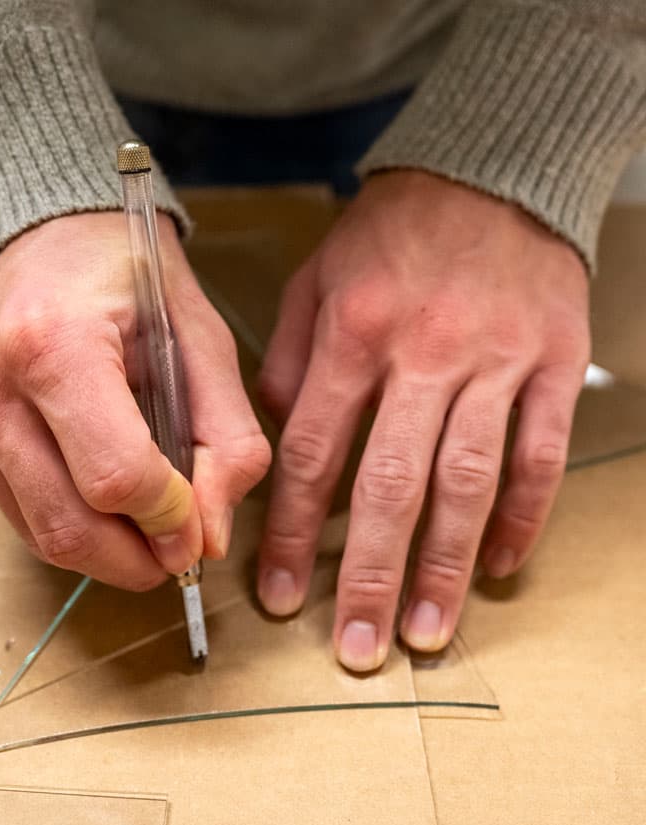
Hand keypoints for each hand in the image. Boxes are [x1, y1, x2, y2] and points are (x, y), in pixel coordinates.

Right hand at [0, 212, 269, 589]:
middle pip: (69, 523)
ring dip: (107, 556)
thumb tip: (209, 538)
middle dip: (138, 559)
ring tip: (151, 537)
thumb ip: (225, 439)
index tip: (201, 525)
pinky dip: (75, 530)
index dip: (170, 518)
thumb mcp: (202, 339)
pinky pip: (21, 513)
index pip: (116, 476)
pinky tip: (113, 514)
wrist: (43, 230)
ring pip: (41, 532)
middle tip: (181, 554)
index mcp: (57, 344)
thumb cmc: (130, 273)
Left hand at [257, 171, 589, 670]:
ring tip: (425, 633)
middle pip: (390, 485)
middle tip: (356, 647)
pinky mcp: (553, 364)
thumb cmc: (392, 232)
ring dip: (445, 566)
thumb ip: (289, 360)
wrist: (490, 172)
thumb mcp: (315, 279)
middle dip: (369, 575)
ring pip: (468, 482)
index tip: (279, 594)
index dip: (291, 532)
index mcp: (353, 334)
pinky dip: (522, 516)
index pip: (310, 454)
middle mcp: (422, 356)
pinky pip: (540, 455)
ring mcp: (495, 362)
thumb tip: (276, 436)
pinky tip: (499, 566)